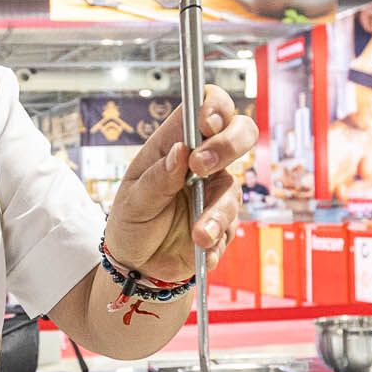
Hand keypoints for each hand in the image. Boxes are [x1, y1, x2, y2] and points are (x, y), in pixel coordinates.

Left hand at [104, 85, 257, 280]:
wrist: (137, 265)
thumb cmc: (132, 222)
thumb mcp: (133, 201)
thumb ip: (157, 178)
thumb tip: (181, 150)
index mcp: (176, 143)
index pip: (206, 106)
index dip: (214, 106)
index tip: (207, 124)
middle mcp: (202, 162)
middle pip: (240, 132)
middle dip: (229, 144)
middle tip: (201, 166)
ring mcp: (216, 191)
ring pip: (235, 188)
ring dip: (218, 211)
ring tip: (198, 235)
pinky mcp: (224, 221)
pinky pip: (232, 227)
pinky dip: (217, 240)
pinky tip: (203, 252)